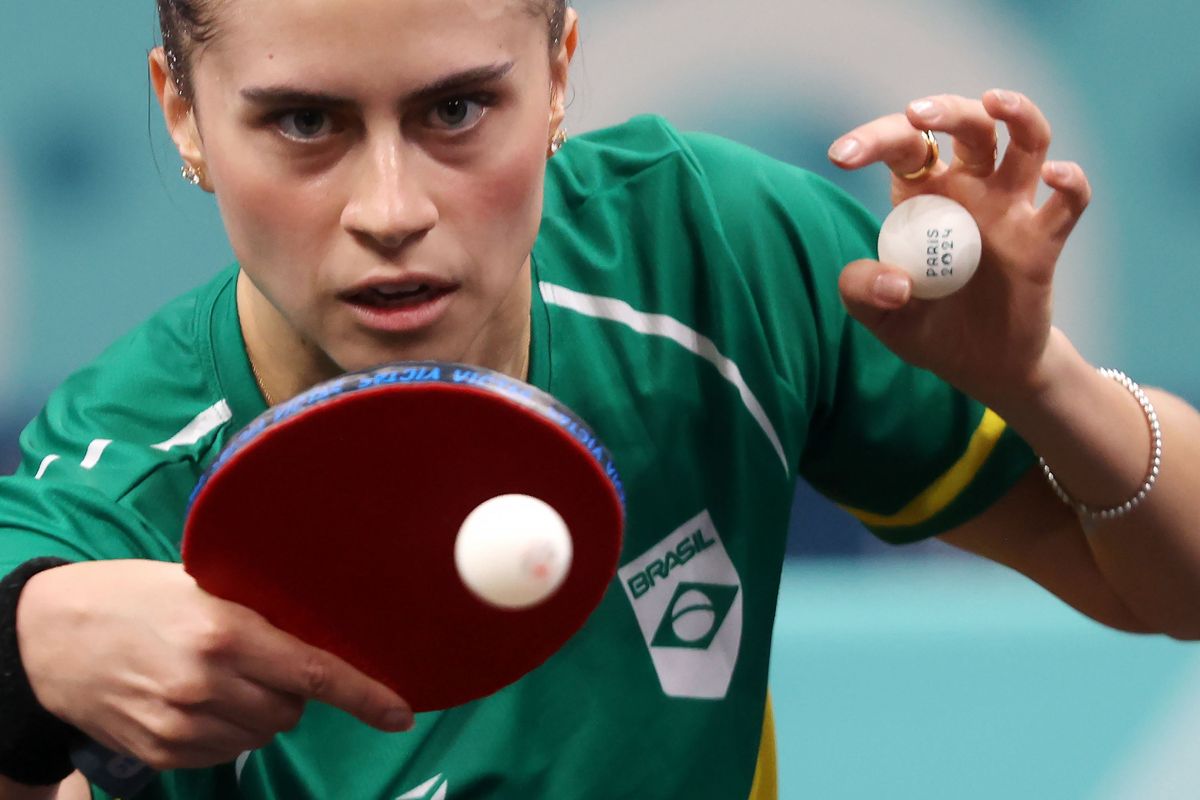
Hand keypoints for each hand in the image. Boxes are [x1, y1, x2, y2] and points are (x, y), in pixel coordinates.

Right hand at [15, 561, 411, 770]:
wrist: (50, 637)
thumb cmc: (135, 596)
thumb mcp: (201, 584)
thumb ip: (258, 612)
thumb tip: (322, 628)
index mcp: (224, 632)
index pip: (314, 673)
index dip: (365, 696)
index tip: (401, 714)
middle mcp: (206, 684)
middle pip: (293, 710)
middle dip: (292, 690)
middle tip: (262, 661)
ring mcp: (182, 725)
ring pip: (262, 734)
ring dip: (261, 712)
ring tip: (221, 677)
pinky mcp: (162, 753)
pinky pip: (227, 753)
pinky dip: (228, 732)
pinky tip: (198, 701)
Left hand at [828, 89, 1091, 408]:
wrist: (980, 367)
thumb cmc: (927, 328)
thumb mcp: (880, 316)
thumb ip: (862, 292)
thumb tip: (896, 283)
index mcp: (923, 196)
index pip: (903, 147)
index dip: (873, 140)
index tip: (840, 156)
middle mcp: (970, 190)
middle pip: (969, 127)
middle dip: (945, 110)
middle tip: (917, 113)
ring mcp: (1010, 210)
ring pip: (1027, 141)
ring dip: (1017, 114)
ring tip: (994, 102)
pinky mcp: (1043, 241)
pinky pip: (1067, 203)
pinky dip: (1070, 182)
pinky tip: (1055, 175)